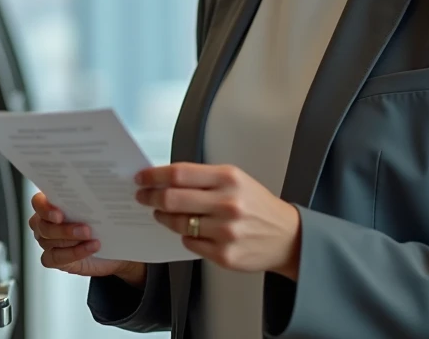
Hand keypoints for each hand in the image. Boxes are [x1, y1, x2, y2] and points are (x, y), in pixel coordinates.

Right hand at [28, 192, 146, 286]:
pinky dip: (73, 254)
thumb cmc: (106, 222)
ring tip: (93, 239)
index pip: (38, 202)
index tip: (59, 214)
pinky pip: (55, 258)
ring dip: (72, 241)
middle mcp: (46, 221)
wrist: (114, 247)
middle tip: (86, 230)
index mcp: (52, 203)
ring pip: (48, 241)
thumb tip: (114, 184)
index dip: (45, 208)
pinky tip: (89, 250)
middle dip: (63, 229)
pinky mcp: (54, 259)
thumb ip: (102, 193)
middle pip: (42, 225)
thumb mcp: (105, 205)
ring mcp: (48, 241)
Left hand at [135, 163, 301, 279]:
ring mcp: (225, 232)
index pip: (179, 173)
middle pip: (173, 199)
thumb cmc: (257, 205)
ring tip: (162, 214)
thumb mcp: (235, 180)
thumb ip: (202, 178)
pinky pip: (190, 243)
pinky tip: (189, 230)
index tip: (141, 178)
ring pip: (178, 223)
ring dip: (163, 218)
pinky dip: (185, 236)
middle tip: (142, 196)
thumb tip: (164, 178)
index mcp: (228, 179)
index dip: (154, 176)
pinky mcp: (225, 255)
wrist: (287, 237)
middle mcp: (227, 204)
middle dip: (150, 197)